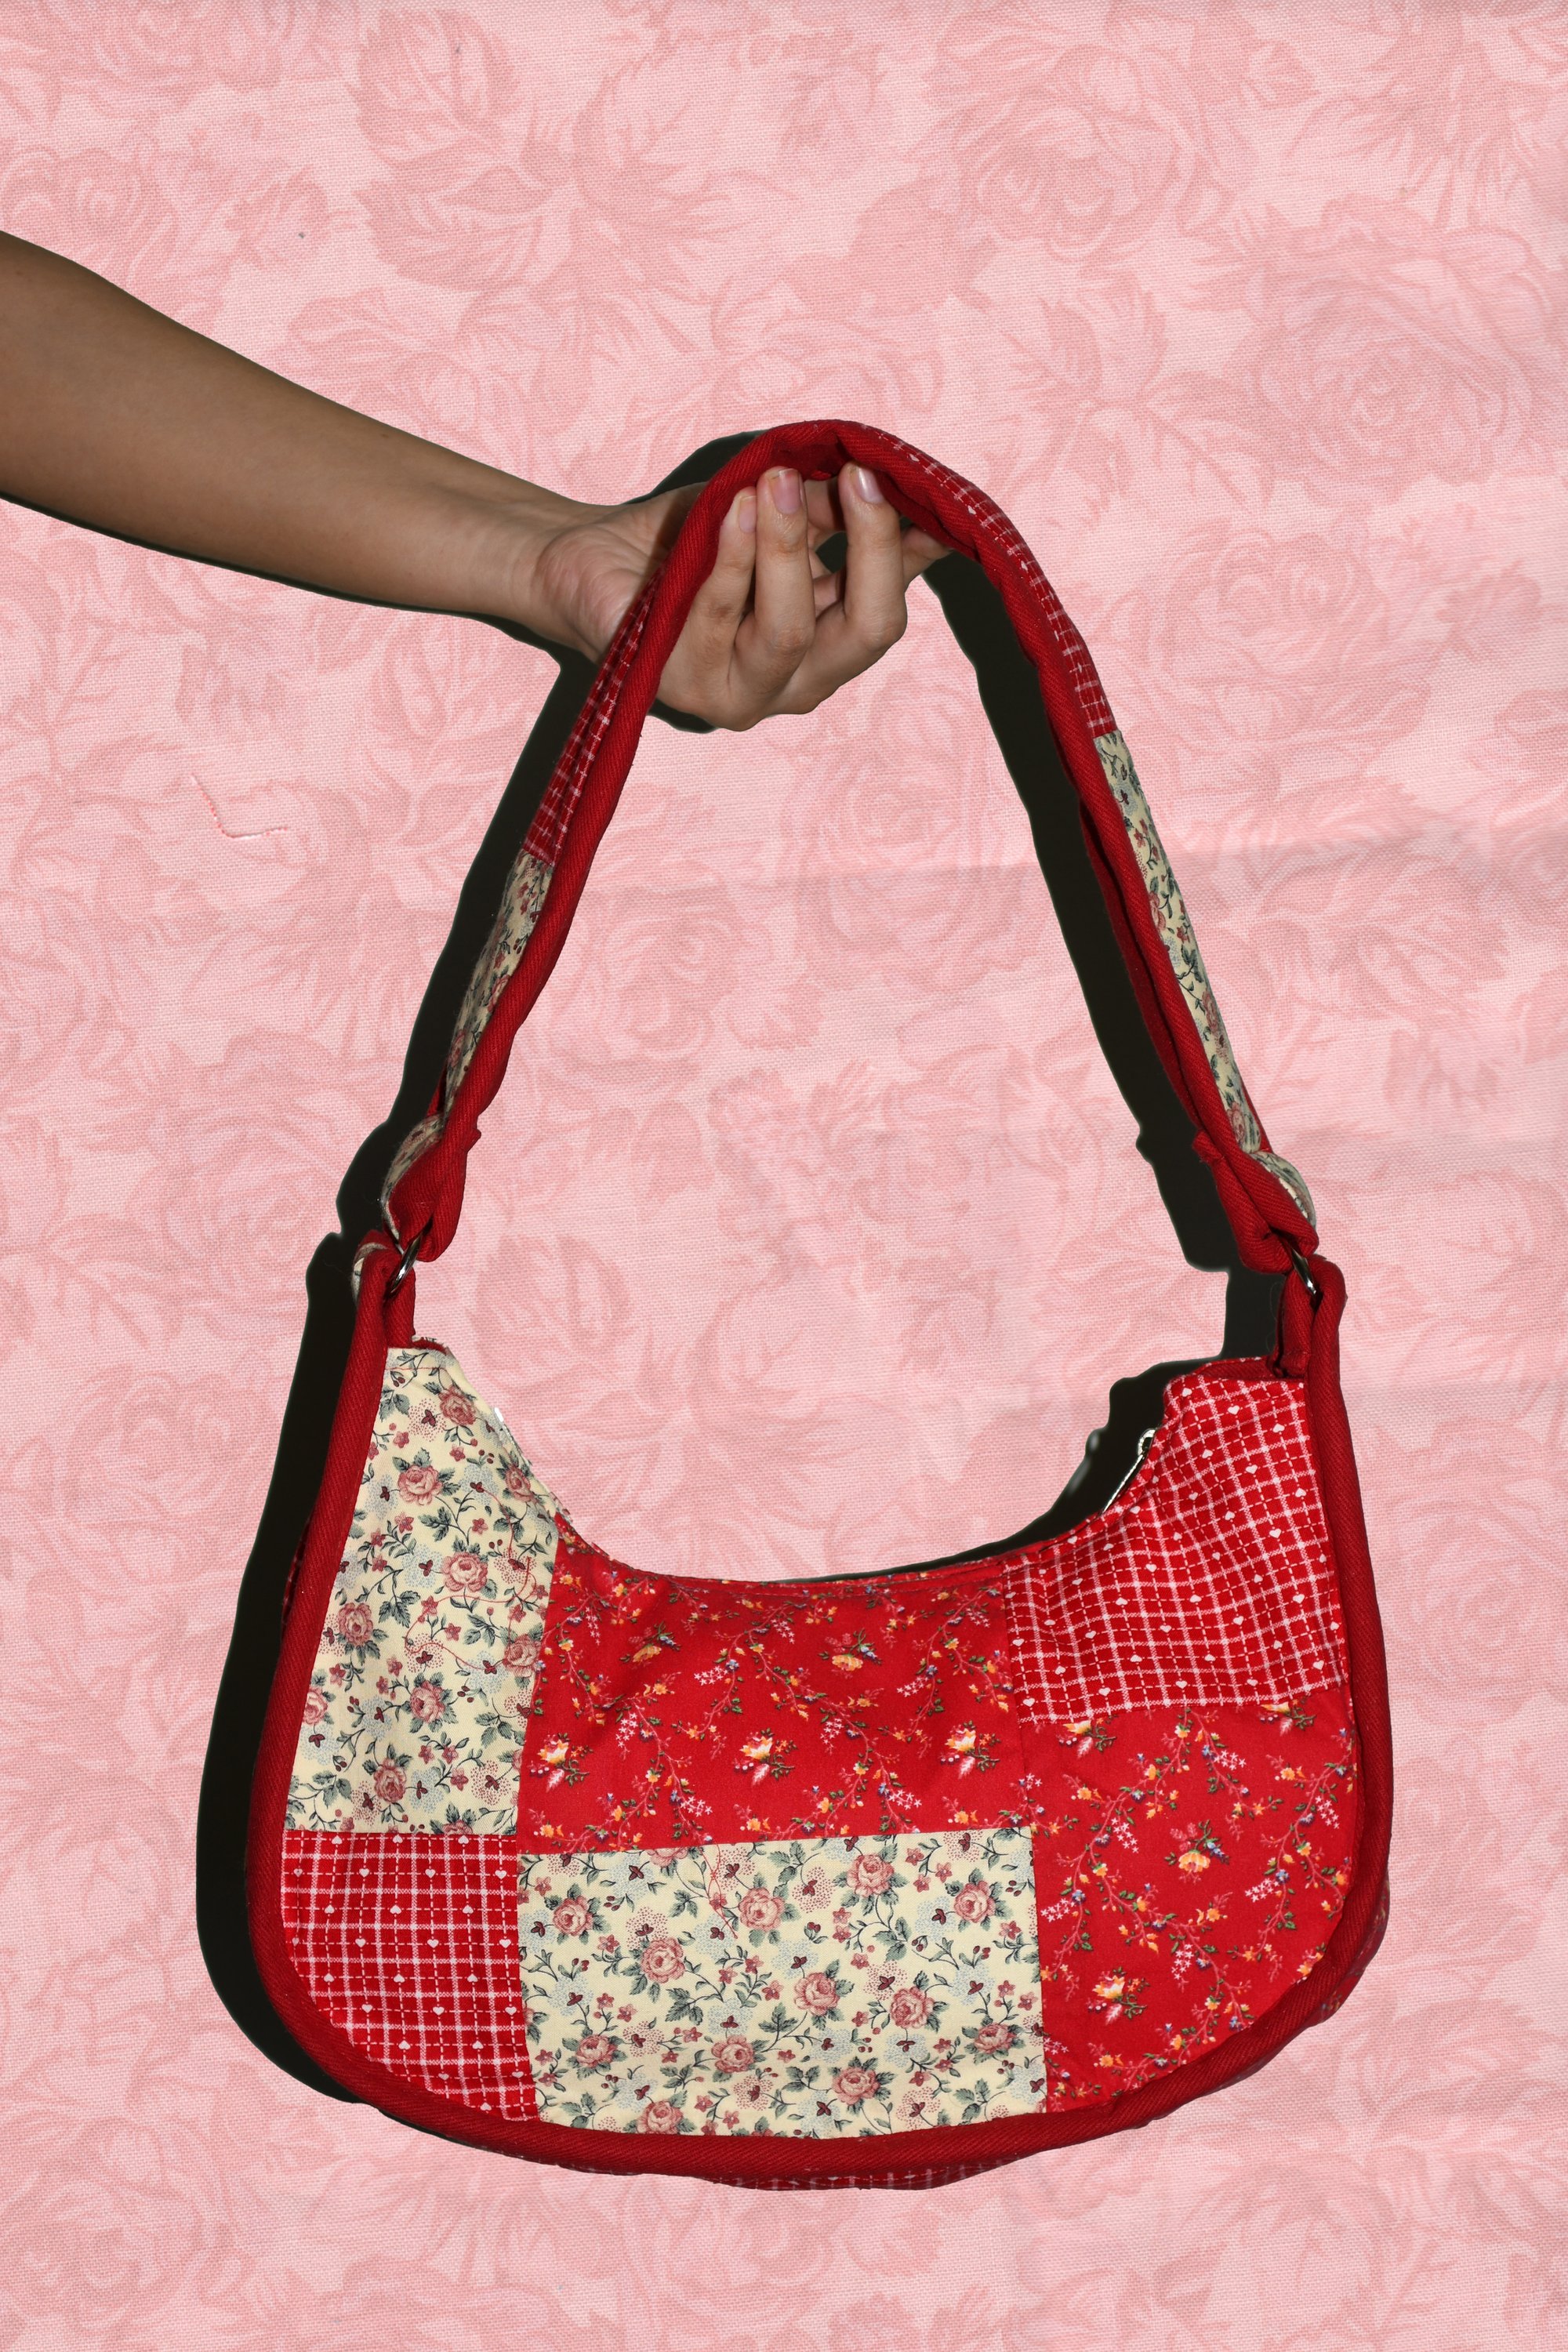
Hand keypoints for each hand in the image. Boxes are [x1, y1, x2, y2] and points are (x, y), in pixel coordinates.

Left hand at [523, 462, 951, 728]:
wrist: (596, 561)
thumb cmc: (689, 544)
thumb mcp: (770, 516)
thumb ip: (827, 511)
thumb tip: (890, 480)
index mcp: (825, 650)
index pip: (887, 612)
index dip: (906, 551)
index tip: (903, 483)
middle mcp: (794, 685)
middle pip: (866, 633)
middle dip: (869, 548)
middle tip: (856, 475)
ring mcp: (738, 695)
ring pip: (790, 630)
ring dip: (788, 544)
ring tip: (776, 481)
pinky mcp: (680, 686)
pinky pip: (719, 614)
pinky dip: (732, 554)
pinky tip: (735, 507)